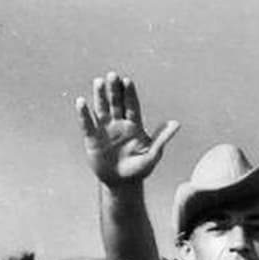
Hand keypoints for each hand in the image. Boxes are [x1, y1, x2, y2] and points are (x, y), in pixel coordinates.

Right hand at [76, 71, 179, 187]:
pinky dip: (84, 114)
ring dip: (100, 96)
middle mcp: (119, 123)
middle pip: (116, 103)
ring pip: (102, 109)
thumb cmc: (140, 169)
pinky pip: (87, 124)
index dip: (130, 94)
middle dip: (114, 90)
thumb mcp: (152, 155)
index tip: (127, 81)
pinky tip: (81, 102)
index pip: (132, 106)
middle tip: (112, 75)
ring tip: (98, 81)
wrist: (121, 183)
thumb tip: (177, 123)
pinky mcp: (92, 138)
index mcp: (134, 125)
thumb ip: (162, 138)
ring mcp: (105, 129)